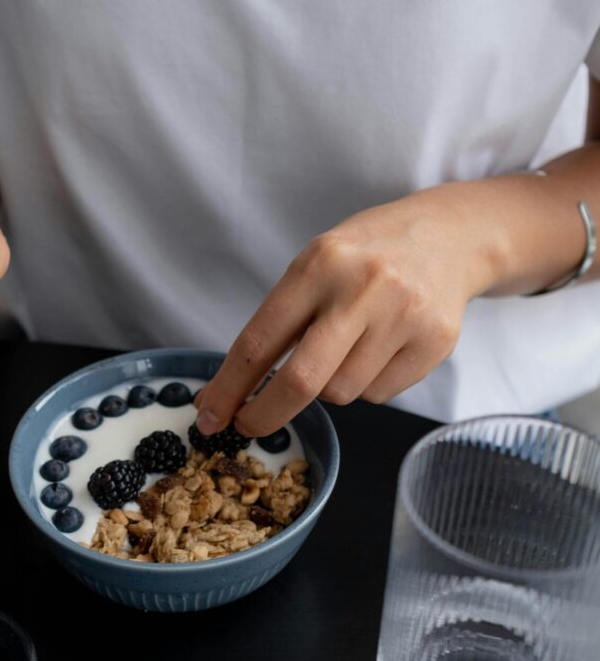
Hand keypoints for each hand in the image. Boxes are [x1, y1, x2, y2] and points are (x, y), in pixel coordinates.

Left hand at [194, 186, 500, 436]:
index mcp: (319, 265)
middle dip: (265, 414)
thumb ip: (282, 319)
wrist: (452, 236)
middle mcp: (361, 289)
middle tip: (248, 425)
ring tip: (347, 347)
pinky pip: (379, 394)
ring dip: (329, 386)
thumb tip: (234, 388)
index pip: (259, 340)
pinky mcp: (435, 343)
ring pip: (342, 393)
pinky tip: (381, 348)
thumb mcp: (317, 263)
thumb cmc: (367, 255)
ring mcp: (403, 317)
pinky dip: (367, 384)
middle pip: (301, 380)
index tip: (209, 415)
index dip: (229, 387)